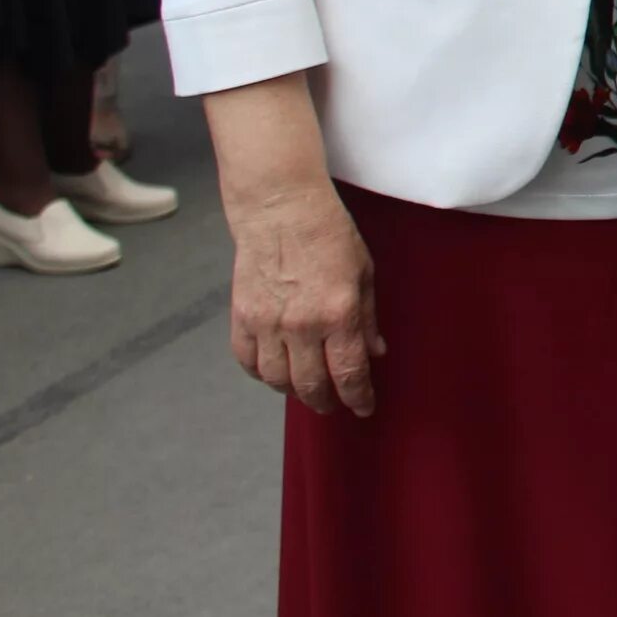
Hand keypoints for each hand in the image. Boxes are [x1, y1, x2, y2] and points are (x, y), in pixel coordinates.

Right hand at [226, 178, 382, 416]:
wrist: (281, 209)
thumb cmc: (329, 235)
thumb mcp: (364, 273)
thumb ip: (368, 318)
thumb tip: (375, 352)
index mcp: (338, 313)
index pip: (349, 373)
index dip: (358, 397)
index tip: (364, 407)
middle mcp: (301, 325)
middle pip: (311, 385)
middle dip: (326, 402)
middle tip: (334, 404)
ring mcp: (267, 324)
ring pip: (277, 380)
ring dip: (294, 392)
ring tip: (307, 389)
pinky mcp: (241, 318)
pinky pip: (248, 362)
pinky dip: (262, 374)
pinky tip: (276, 372)